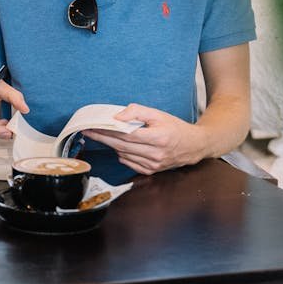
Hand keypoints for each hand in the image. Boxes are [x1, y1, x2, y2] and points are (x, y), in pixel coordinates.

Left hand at [81, 103, 207, 174]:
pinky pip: (129, 163)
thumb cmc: (175, 128)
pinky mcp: (151, 171)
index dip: (108, 131)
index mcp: (158, 138)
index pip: (126, 135)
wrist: (193, 146)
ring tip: (101, 136)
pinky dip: (121, 154)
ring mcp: (153, 165)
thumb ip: (137, 112)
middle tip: (89, 131)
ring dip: (111, 145)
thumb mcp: (158, 114)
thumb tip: (117, 117)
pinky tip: (118, 146)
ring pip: (123, 155)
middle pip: (121, 146)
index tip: (94, 126)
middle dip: (103, 138)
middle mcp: (156, 154)